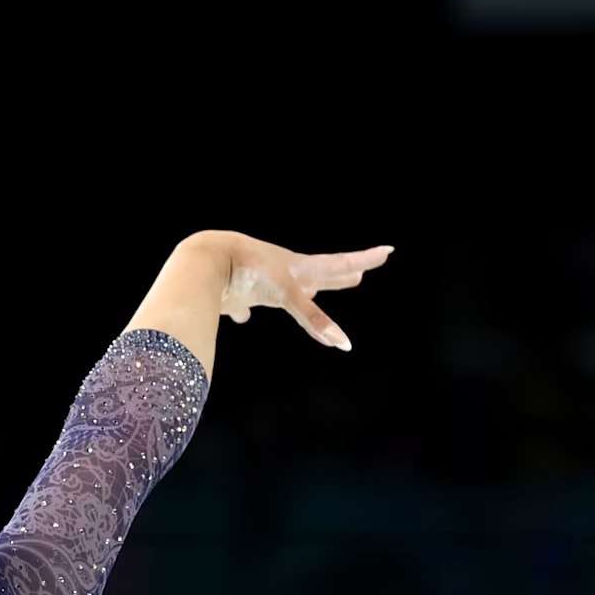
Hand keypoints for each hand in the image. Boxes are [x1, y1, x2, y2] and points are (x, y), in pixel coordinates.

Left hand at [215, 232, 391, 350]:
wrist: (206, 260)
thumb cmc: (251, 270)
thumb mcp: (287, 295)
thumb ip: (314, 320)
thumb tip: (344, 344)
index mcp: (300, 268)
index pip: (340, 264)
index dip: (365, 259)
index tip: (387, 250)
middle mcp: (283, 272)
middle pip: (319, 274)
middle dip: (340, 275)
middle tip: (359, 272)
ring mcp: (258, 281)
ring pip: (285, 289)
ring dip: (301, 292)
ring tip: (312, 289)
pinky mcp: (234, 293)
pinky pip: (244, 304)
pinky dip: (245, 310)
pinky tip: (243, 315)